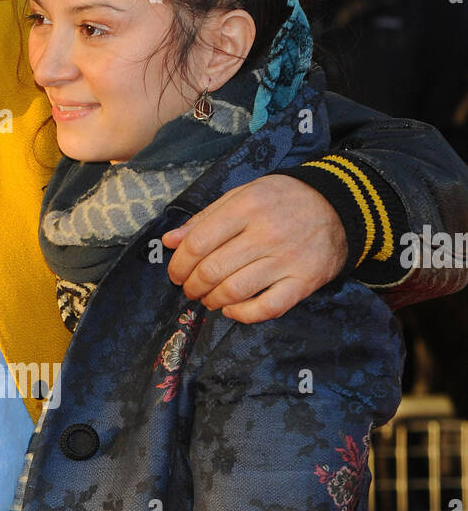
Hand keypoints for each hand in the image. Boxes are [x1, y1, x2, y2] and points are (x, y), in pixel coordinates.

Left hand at [161, 174, 347, 322]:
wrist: (340, 206)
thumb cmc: (283, 200)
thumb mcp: (243, 195)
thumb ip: (205, 218)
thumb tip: (170, 241)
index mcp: (248, 206)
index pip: (199, 243)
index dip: (179, 263)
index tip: (176, 272)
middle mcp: (266, 233)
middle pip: (213, 270)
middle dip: (192, 286)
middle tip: (190, 288)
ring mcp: (287, 260)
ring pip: (234, 291)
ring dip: (211, 301)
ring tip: (208, 298)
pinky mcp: (303, 282)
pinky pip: (266, 308)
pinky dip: (241, 314)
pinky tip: (231, 309)